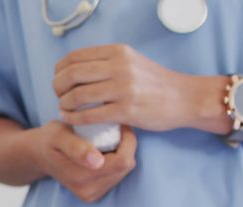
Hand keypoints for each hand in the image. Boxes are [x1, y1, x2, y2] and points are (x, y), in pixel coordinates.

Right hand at [30, 120, 136, 202]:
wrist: (38, 155)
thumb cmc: (50, 139)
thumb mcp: (59, 135)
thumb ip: (76, 147)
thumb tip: (97, 162)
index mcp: (79, 176)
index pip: (123, 161)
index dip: (128, 141)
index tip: (119, 126)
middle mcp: (86, 190)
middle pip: (126, 166)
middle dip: (124, 147)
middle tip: (111, 132)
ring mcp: (90, 194)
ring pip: (123, 171)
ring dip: (120, 154)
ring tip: (103, 143)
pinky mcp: (93, 195)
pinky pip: (117, 176)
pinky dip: (114, 163)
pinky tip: (101, 155)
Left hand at [54, 44, 194, 131]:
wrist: (184, 98)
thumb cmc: (153, 82)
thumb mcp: (130, 61)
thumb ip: (105, 62)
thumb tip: (72, 69)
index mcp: (117, 52)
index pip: (74, 57)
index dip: (59, 70)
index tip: (59, 80)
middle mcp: (119, 67)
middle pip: (71, 75)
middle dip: (58, 87)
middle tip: (59, 96)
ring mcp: (123, 89)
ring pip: (77, 95)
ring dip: (64, 104)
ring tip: (64, 109)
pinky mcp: (126, 110)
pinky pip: (89, 115)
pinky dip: (73, 118)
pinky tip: (69, 119)